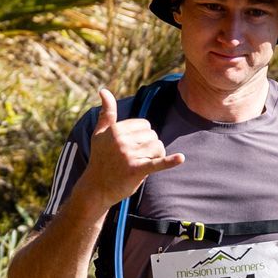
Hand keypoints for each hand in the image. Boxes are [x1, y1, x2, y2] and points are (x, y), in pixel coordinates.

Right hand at [76, 86, 184, 208]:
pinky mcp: (136, 170)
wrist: (96, 187)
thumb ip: (106, 112)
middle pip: (153, 135)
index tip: (132, 146)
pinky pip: (156, 163)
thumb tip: (104, 90)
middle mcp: (122, 140)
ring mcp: (129, 155)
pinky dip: (170, 161)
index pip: (145, 124)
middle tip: (136, 158)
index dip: (143, 136)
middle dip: (150, 146)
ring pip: (158, 147)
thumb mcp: (99, 133)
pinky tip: (181, 158)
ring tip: (142, 164)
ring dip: (156, 156)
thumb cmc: (100, 158)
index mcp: (116, 129)